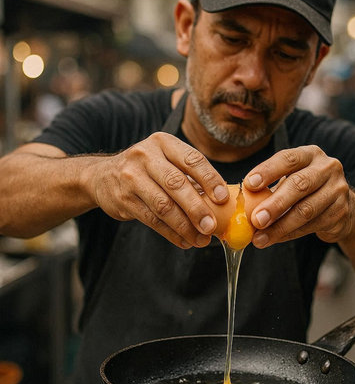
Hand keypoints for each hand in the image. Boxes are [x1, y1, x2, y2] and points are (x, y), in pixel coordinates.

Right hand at [86, 132, 228, 247]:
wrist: (102, 176)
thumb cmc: (147, 169)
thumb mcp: (165, 160)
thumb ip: (189, 176)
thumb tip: (223, 202)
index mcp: (163, 143)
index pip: (192, 159)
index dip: (209, 179)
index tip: (222, 199)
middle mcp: (145, 156)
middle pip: (176, 184)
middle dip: (197, 208)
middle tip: (212, 226)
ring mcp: (131, 177)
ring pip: (163, 206)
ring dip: (185, 226)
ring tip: (201, 239)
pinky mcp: (123, 199)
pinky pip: (152, 220)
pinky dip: (171, 233)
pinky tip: (184, 241)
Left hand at [243, 145, 354, 247]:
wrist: (342, 207)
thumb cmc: (305, 190)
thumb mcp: (291, 179)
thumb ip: (270, 186)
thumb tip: (240, 203)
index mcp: (310, 154)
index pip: (288, 158)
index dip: (268, 171)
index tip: (248, 184)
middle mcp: (327, 168)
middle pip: (299, 185)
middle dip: (274, 204)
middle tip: (255, 220)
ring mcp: (338, 190)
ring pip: (306, 210)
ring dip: (279, 226)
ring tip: (259, 238)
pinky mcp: (341, 212)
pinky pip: (312, 226)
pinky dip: (290, 234)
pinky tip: (275, 239)